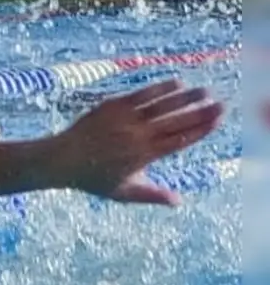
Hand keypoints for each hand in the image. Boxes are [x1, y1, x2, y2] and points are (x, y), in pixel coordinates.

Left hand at [50, 79, 223, 206]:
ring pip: (162, 105)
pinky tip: (177, 82)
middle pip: (176, 121)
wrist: (61, 160)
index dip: (200, 130)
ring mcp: (125, 119)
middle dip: (201, 112)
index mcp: (143, 156)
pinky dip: (160, 88)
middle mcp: (137, 136)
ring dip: (185, 96)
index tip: (218, 122)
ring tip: (204, 91)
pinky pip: (141, 94)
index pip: (179, 140)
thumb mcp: (123, 192)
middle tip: (222, 104)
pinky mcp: (113, 106)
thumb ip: (152, 195)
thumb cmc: (93, 179)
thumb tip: (179, 202)